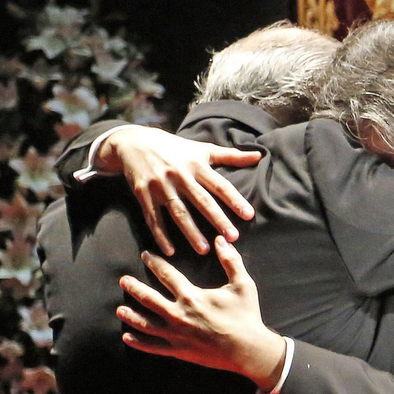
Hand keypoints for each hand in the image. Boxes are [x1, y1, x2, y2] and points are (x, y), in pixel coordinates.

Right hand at [97, 126, 261, 255]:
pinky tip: (170, 251)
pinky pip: (153, 218)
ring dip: (190, 232)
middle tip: (232, 238)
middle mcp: (180, 176)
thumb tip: (259, 155)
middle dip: (217, 219)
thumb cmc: (176, 148)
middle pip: (201, 201)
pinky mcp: (143, 194)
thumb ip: (231, 156)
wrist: (134, 142)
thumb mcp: (202, 149)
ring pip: (178, 212)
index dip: (235, 200)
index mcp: (197, 165)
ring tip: (204, 250)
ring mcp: (160, 186)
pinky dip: (161, 235)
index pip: (220, 185)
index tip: (249, 215)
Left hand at [117, 238, 286, 389]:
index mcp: (191, 296)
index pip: (167, 275)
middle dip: (134, 288)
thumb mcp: (243, 285)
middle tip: (123, 281)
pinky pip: (152, 346)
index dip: (155, 263)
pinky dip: (138, 342)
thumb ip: (231, 261)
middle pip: (148, 298)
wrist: (248, 350)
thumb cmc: (246, 316)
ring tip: (120, 309)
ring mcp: (175, 334)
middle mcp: (178, 314)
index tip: (145, 255)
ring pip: (145, 324)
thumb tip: (221, 240)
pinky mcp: (178, 351)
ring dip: (131, 315)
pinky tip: (127, 337)